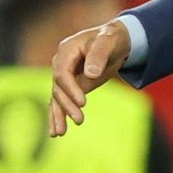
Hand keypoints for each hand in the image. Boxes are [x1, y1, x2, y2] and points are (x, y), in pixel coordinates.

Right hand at [49, 20, 131, 135]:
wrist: (115, 41)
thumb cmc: (112, 38)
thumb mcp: (108, 41)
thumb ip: (99, 55)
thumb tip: (90, 73)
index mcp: (66, 50)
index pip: (62, 73)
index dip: (70, 88)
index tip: (82, 103)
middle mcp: (61, 63)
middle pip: (58, 88)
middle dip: (67, 105)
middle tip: (79, 120)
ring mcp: (65, 76)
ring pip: (57, 98)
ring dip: (59, 115)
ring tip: (60, 133)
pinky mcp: (71, 86)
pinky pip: (61, 101)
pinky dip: (58, 115)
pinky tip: (56, 132)